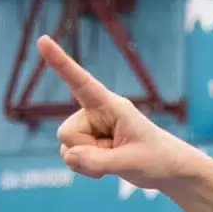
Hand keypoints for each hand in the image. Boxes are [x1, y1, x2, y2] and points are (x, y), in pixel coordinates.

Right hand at [38, 36, 212, 211]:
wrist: (169, 171)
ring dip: (87, 163)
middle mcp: (96, 113)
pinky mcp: (89, 144)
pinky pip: (72, 159)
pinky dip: (86, 168)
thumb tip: (68, 156)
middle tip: (117, 155)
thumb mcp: (131, 162)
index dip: (60, 62)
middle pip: (66, 133)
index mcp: (111, 106)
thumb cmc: (158, 158)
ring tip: (116, 160)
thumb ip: (97, 160)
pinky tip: (106, 169)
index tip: (43, 40)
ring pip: (67, 148)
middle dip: (85, 151)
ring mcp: (90, 129)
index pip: (81, 82)